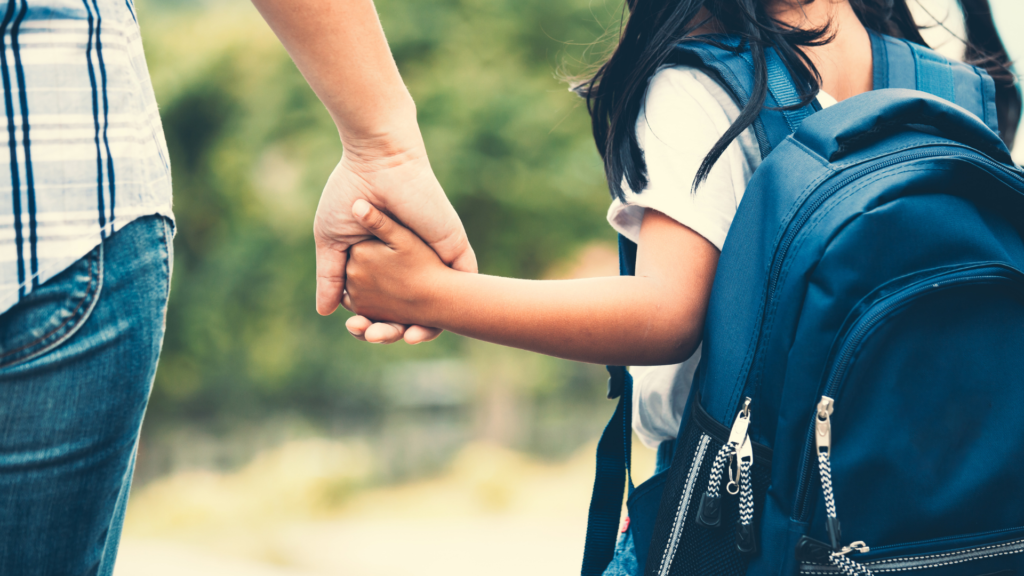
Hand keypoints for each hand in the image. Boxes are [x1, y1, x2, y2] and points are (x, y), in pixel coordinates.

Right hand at [314, 133, 475, 343]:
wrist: (380, 163)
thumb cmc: (350, 195)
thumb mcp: (333, 241)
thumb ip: (330, 276)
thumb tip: (325, 312)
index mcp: (383, 262)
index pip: (381, 304)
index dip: (370, 321)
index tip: (356, 329)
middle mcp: (411, 264)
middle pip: (408, 311)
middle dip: (392, 330)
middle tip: (373, 337)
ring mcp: (434, 259)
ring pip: (436, 307)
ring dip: (420, 329)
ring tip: (401, 338)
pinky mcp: (454, 251)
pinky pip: (462, 289)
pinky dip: (450, 313)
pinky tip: (429, 329)